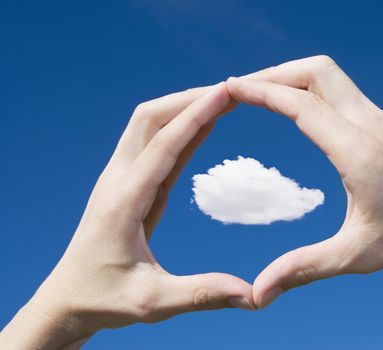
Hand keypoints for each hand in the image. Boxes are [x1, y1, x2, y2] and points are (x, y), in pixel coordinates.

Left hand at [0, 83, 254, 348]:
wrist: (68, 298)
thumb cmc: (104, 299)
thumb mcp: (153, 302)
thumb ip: (202, 294)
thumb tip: (252, 296)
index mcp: (123, 200)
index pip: (164, 143)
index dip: (197, 114)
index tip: (228, 91)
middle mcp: (118, 180)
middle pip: (150, 117)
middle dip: (190, 97)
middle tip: (232, 88)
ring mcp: (122, 179)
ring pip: (150, 124)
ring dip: (184, 106)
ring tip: (224, 97)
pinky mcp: (131, 185)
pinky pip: (158, 146)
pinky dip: (183, 129)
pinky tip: (205, 123)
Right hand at [226, 56, 382, 307]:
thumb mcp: (356, 256)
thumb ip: (303, 269)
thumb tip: (258, 294)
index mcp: (359, 151)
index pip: (302, 105)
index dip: (261, 91)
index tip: (229, 87)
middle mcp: (370, 124)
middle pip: (317, 71)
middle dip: (275, 73)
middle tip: (242, 89)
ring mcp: (381, 119)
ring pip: (330, 76)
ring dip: (294, 77)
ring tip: (263, 94)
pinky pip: (342, 92)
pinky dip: (312, 89)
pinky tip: (300, 110)